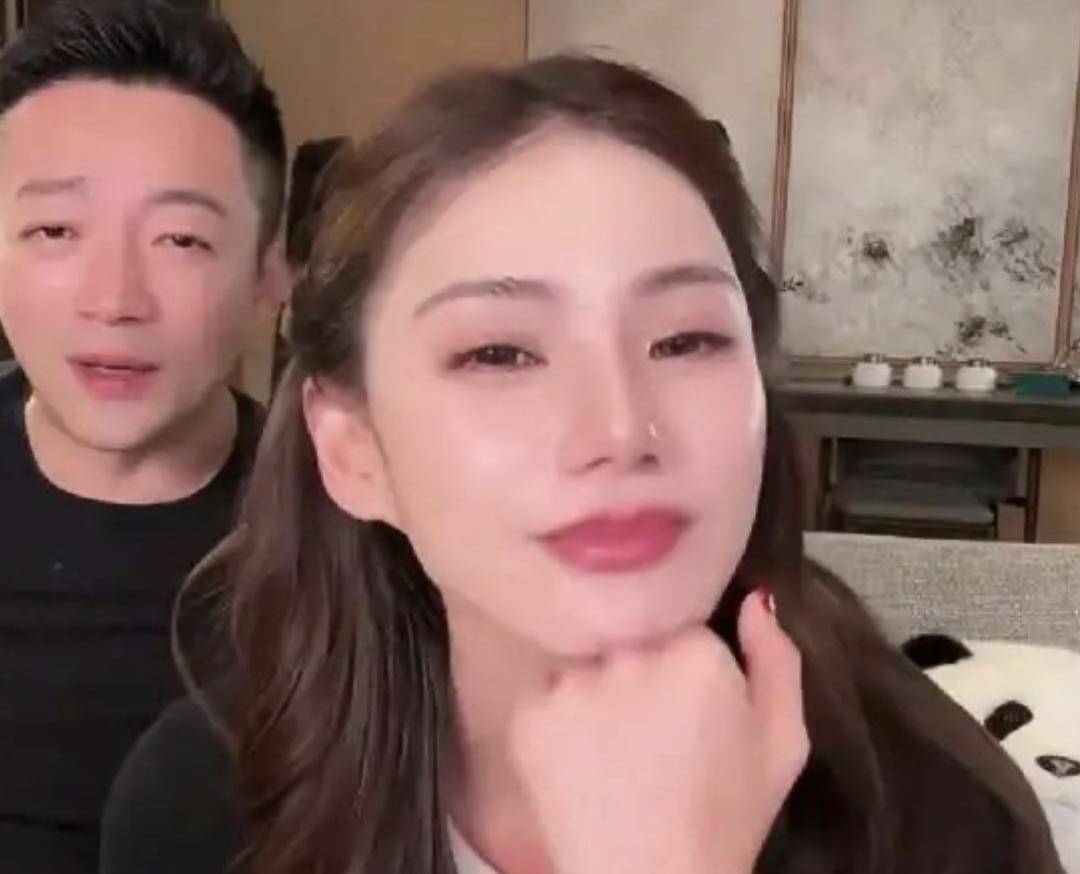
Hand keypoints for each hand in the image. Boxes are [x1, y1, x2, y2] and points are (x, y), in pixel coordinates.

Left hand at [510, 590, 807, 873]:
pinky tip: (578, 762)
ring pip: (586, 666)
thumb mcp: (783, 743)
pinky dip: (556, 721)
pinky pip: (544, 696)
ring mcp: (574, 682)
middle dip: (641, 677)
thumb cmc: (727, 820)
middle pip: (633, 642)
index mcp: (697, 652)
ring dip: (596, 694)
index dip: (689, 673)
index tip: (692, 714)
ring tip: (612, 753)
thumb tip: (754, 598)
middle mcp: (630, 653)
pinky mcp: (529, 713)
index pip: (685, 632)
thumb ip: (776, 660)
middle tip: (652, 737)